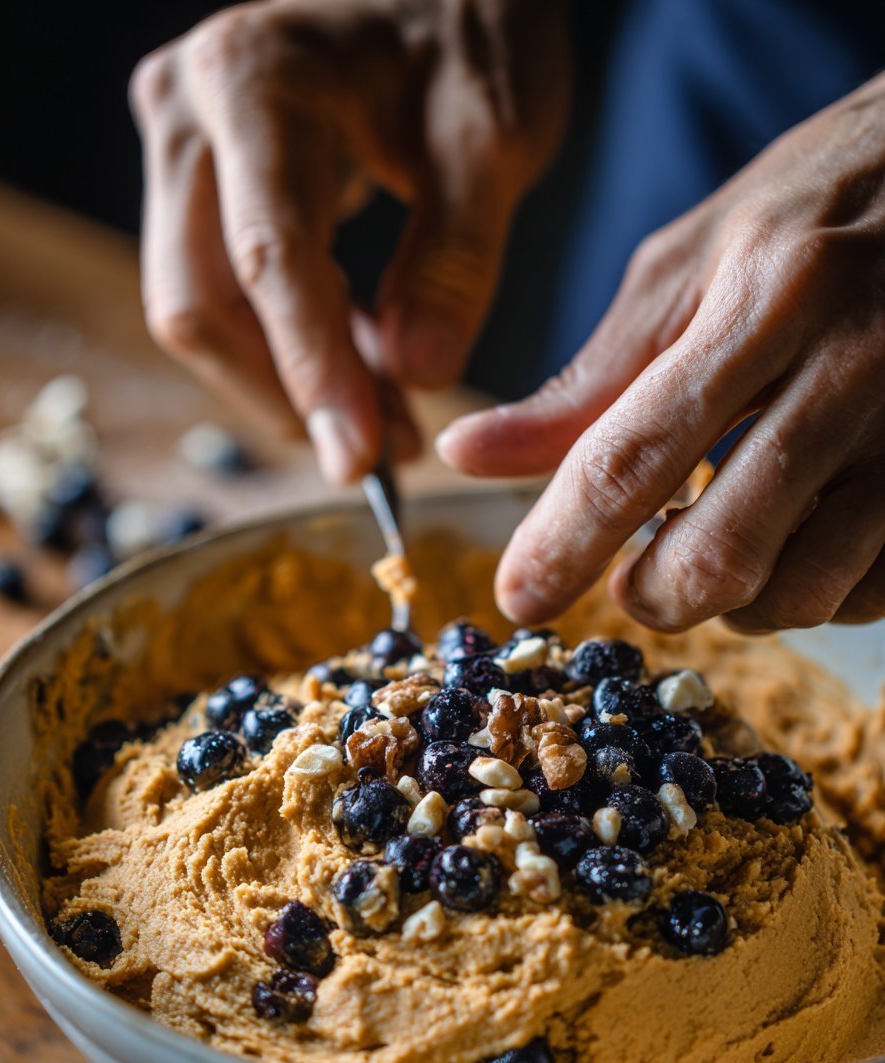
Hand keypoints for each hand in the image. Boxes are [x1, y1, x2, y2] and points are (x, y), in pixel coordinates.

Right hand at [130, 0, 567, 481]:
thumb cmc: (474, 35)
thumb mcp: (493, 138)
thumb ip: (455, 258)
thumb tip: (413, 377)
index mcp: (257, 83)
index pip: (266, 259)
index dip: (310, 373)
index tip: (359, 461)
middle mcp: (189, 113)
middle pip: (200, 303)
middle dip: (291, 394)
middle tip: (388, 451)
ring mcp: (182, 147)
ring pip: (200, 311)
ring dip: (287, 383)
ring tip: (390, 417)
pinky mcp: (200, 184)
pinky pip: (222, 294)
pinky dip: (289, 348)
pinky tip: (364, 370)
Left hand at [438, 73, 884, 632]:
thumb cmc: (823, 211)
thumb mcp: (695, 264)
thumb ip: (588, 379)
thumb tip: (467, 453)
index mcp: (768, 299)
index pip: (633, 457)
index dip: (563, 543)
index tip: (519, 596)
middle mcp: (855, 366)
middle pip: (719, 553)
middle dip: (653, 596)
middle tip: (632, 581)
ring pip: (802, 590)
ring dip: (734, 603)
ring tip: (716, 549)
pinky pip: (870, 592)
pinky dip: (813, 590)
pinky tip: (797, 538)